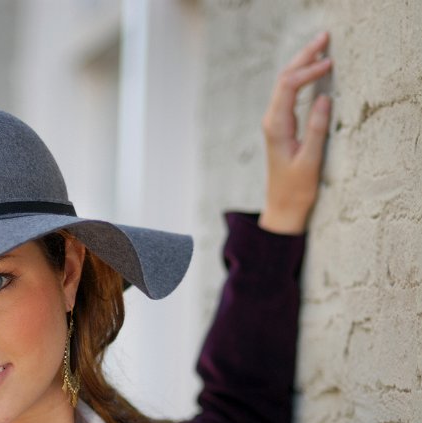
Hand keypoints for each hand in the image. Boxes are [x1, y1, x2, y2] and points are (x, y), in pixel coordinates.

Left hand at [259, 32, 332, 233]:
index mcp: (276, 126)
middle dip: (303, 57)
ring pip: (285, 85)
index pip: (289, 86)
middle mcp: (272, 120)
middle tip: (324, 37)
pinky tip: (312, 71)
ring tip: (321, 47)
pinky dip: (301, 78)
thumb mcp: (310, 161)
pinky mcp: (281, 126)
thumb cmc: (295, 188)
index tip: (329, 62)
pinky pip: (289, 94)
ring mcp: (274, 122)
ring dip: (301, 64)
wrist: (281, 207)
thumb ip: (316, 130)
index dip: (309, 70)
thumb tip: (324, 99)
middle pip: (284, 79)